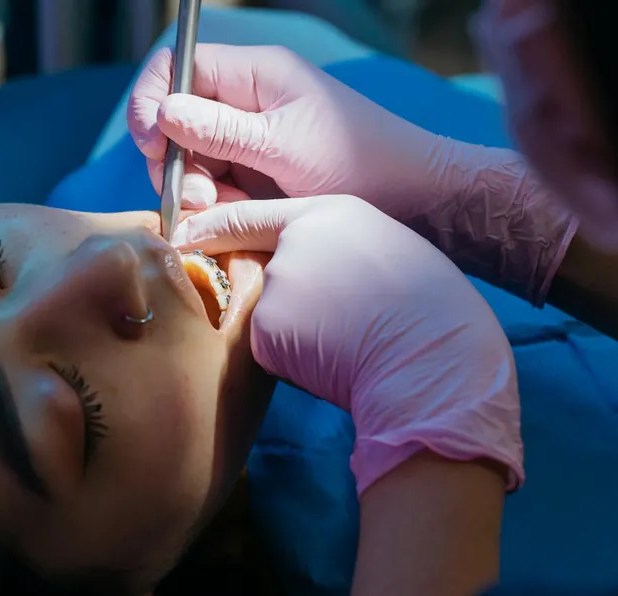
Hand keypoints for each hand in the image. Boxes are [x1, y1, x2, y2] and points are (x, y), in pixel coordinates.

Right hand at [127, 44, 458, 219]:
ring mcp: (253, 142)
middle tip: (200, 198)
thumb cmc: (360, 163)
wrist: (414, 202)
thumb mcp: (284, 147)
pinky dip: (215, 207)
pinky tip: (230, 222)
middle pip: (178, 122)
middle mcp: (248, 104)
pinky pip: (217, 188)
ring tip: (220, 211)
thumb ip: (221, 132)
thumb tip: (164, 112)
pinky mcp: (259, 178)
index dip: (154, 103)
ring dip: (196, 190)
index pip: (179, 69)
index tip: (154, 147)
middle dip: (176, 161)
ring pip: (194, 161)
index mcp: (255, 76)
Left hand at [171, 195, 522, 493]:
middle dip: (287, 302)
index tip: (183, 234)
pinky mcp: (266, 331)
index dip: (215, 228)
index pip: (253, 216)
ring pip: (266, 317)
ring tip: (349, 339)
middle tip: (344, 321)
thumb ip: (331, 250)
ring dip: (293, 334)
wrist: (434, 358)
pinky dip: (293, 362)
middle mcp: (292, 242)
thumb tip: (302, 274)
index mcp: (328, 212)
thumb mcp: (384, 252)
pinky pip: (269, 351)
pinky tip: (333, 361)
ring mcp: (276, 285)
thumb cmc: (429, 311)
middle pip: (261, 274)